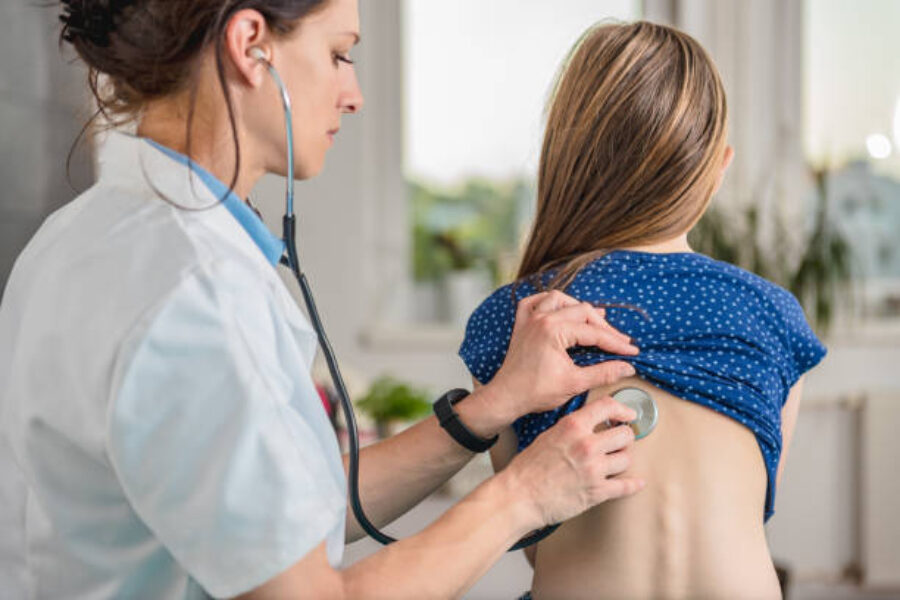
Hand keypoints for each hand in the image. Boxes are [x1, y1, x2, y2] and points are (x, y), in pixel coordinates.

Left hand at [488, 290, 638, 419]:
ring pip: (558, 300)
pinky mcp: (522, 326)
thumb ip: (603, 373)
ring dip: (577, 307)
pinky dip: (546, 302)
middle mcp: (541, 318)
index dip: (616, 343)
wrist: (506, 397)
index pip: (594, 332)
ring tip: (594, 320)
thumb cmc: (535, 392)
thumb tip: (627, 367)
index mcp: (554, 330)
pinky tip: (558, 308)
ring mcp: (530, 320)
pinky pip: (533, 302)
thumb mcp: (575, 383)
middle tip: (619, 341)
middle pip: (582, 311)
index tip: (631, 351)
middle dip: (603, 326)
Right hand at [503, 396, 644, 526]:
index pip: (607, 407)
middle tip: (619, 443)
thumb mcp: (549, 435)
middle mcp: (586, 445)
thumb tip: (591, 424)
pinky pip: (626, 486)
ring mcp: (594, 469)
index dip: (622, 410)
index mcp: (572, 426)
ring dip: (622, 461)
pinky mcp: (597, 492)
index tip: (628, 415)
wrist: (519, 495)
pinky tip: (636, 482)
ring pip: (627, 459)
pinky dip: (633, 485)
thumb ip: (572, 428)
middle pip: (625, 434)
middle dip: (625, 439)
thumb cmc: (528, 468)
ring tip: (615, 462)